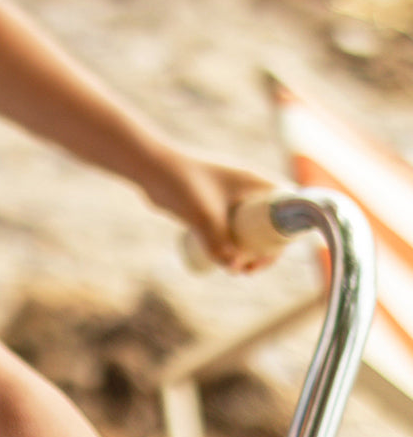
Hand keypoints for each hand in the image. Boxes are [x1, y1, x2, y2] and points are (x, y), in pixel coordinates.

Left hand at [148, 154, 281, 271]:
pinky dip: (234, 242)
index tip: (270, 255)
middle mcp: (247, 188)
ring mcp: (230, 195)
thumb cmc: (180, 184)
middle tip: (249, 269)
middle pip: (270, 223)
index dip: (287, 233)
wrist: (148, 167)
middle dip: (265, 249)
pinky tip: (226, 259)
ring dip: (249, 249)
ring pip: (250, 227)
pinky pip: (233, 226)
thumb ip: (218, 242)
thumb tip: (233, 268)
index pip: (287, 208)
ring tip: (237, 269)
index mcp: (255, 182)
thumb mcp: (202, 216)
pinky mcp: (213, 203)